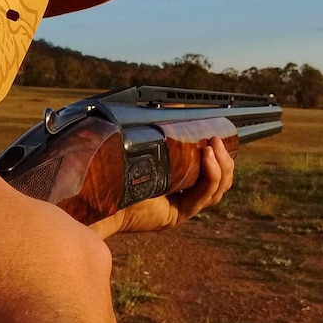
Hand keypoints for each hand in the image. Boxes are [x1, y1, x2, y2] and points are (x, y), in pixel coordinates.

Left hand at [89, 136, 234, 238]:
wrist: (97, 189)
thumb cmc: (115, 165)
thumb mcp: (144, 142)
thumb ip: (161, 126)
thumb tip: (178, 107)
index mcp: (176, 180)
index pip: (209, 171)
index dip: (221, 156)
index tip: (222, 135)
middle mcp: (180, 195)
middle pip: (219, 182)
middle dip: (225, 160)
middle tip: (218, 139)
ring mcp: (180, 207)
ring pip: (216, 190)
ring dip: (221, 166)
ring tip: (214, 145)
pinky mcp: (177, 215)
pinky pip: (203, 196)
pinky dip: (210, 176)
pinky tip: (207, 157)